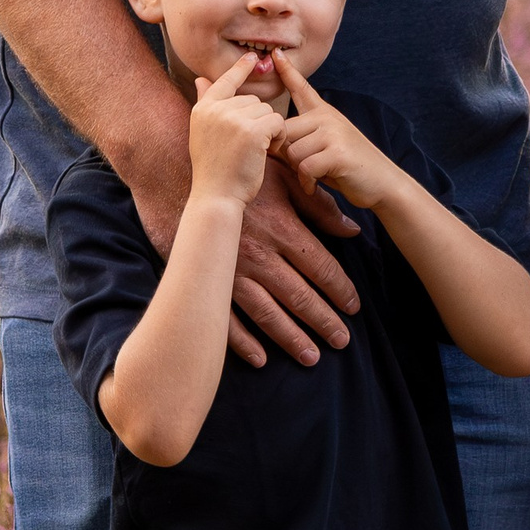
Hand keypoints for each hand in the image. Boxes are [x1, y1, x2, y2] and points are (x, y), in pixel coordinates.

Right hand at [124, 100, 358, 372]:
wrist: (174, 170)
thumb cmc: (236, 171)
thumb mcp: (282, 177)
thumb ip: (318, 205)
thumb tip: (352, 229)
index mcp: (281, 228)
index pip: (320, 266)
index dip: (340, 289)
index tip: (354, 307)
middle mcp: (259, 255)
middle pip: (299, 295)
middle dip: (323, 321)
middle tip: (342, 341)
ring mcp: (230, 270)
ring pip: (267, 313)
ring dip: (290, 338)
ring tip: (311, 356)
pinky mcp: (204, 278)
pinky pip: (225, 318)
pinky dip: (242, 342)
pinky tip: (260, 358)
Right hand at [188, 51, 282, 201]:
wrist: (216, 196)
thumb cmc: (214, 169)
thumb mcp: (203, 133)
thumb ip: (206, 103)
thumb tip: (200, 78)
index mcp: (203, 109)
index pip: (224, 82)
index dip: (240, 69)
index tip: (253, 56)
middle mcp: (216, 110)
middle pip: (252, 100)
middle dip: (258, 121)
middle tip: (248, 146)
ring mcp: (233, 119)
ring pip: (267, 111)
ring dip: (269, 130)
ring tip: (255, 150)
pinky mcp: (252, 130)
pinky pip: (277, 122)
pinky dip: (279, 137)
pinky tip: (267, 151)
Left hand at [267, 52, 396, 210]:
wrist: (382, 182)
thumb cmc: (347, 167)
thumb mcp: (325, 145)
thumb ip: (303, 138)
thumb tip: (274, 139)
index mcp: (324, 113)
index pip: (301, 88)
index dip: (287, 71)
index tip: (275, 53)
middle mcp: (327, 117)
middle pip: (284, 132)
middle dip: (287, 154)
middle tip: (303, 168)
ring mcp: (333, 132)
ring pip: (292, 151)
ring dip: (298, 170)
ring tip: (313, 175)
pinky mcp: (337, 152)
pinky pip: (305, 167)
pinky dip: (307, 181)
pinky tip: (315, 185)